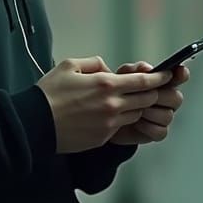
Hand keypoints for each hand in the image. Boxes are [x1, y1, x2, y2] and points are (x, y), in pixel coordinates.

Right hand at [37, 57, 172, 154]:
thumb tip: (108, 69)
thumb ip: (95, 63)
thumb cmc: (49, 93)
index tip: (168, 75)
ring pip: (136, 115)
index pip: (144, 82)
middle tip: (153, 88)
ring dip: (136, 107)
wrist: (34, 124)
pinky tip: (109, 114)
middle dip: (152, 93)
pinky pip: (120, 128)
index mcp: (107, 85)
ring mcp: (109, 125)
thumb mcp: (70, 65)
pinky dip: (120, 120)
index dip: (160, 78)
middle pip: (146, 100)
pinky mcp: (103, 138)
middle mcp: (112, 106)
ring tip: (129, 101)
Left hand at [109, 61, 189, 145]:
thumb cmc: (118, 94)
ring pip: (167, 115)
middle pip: (176, 98)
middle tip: (142, 96)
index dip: (182, 74)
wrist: (107, 118)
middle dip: (158, 97)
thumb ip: (134, 71)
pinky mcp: (157, 132)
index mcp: (163, 83)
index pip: (179, 76)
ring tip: (134, 109)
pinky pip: (160, 131)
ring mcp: (164, 116)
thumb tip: (147, 69)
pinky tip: (136, 122)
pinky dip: (147, 127)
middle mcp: (167, 99)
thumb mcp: (121, 77)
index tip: (180, 71)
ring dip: (149, 112)